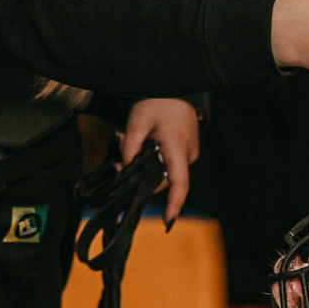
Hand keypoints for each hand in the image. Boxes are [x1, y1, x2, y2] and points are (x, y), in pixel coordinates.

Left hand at [122, 97, 199, 224]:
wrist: (176, 86)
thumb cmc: (158, 101)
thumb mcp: (136, 122)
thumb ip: (129, 148)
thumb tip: (124, 169)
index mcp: (177, 148)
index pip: (179, 183)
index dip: (174, 204)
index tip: (167, 221)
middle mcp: (188, 153)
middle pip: (164, 179)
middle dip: (142, 175)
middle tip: (119, 160)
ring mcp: (190, 151)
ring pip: (166, 170)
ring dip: (147, 163)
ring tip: (130, 142)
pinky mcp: (187, 148)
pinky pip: (170, 161)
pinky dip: (156, 156)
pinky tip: (145, 142)